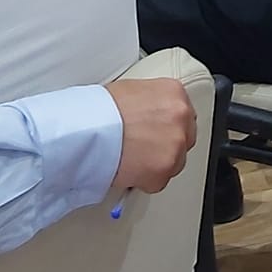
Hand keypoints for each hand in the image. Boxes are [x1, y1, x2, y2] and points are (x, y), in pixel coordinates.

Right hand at [103, 76, 198, 193]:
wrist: (86, 130)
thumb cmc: (100, 110)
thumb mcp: (132, 90)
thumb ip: (152, 102)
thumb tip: (152, 114)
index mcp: (174, 93)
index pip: (185, 113)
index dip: (168, 125)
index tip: (158, 132)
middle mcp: (181, 117)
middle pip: (185, 137)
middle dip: (167, 144)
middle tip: (144, 147)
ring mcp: (176, 145)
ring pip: (175, 161)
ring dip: (157, 163)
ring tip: (132, 158)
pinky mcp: (164, 170)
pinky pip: (158, 181)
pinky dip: (145, 180)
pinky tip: (128, 168)